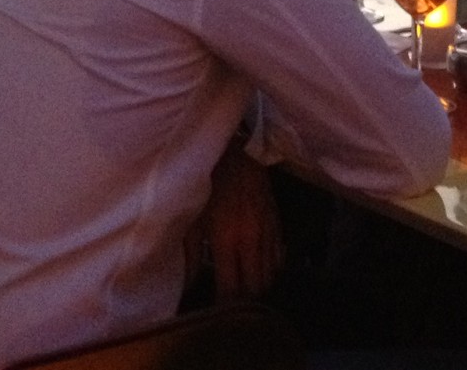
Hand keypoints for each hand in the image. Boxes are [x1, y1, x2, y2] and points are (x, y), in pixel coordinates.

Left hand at [192, 143, 282, 300]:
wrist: (237, 152)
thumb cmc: (207, 184)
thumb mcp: (192, 219)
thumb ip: (191, 256)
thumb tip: (187, 287)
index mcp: (226, 240)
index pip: (231, 288)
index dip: (225, 306)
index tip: (217, 314)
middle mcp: (251, 241)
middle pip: (255, 288)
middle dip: (244, 302)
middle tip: (232, 307)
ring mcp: (268, 233)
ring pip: (270, 275)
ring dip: (258, 287)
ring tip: (245, 293)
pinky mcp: (277, 223)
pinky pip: (279, 257)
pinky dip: (271, 269)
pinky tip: (259, 271)